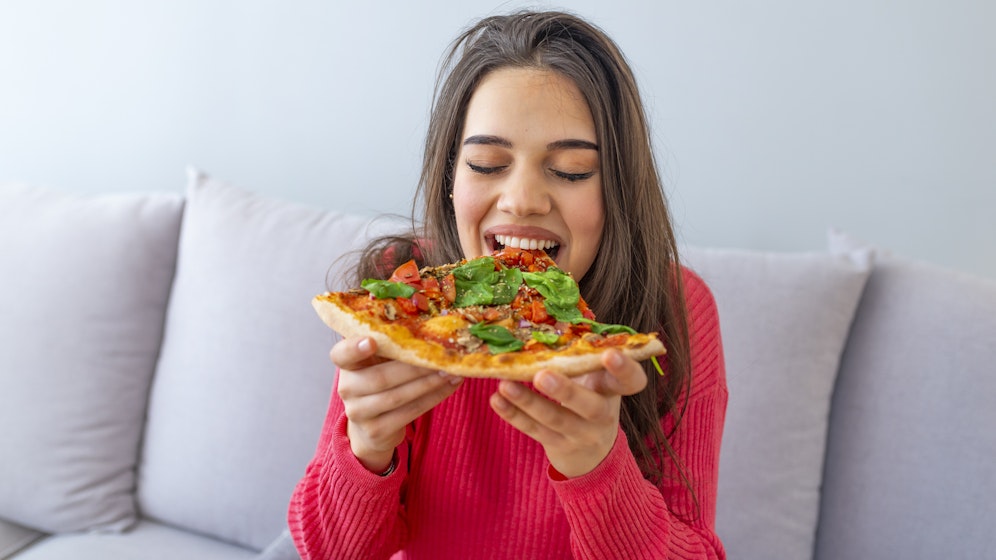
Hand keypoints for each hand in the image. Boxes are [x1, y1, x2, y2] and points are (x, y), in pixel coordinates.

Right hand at [332, 336, 462, 471]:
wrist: (372, 425)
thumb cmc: (381, 380)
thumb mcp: (378, 361)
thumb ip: (392, 345)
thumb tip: (432, 330)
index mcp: (346, 364)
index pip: (341, 354)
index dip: (354, 348)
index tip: (371, 342)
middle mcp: (347, 388)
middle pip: (381, 377)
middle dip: (415, 368)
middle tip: (442, 357)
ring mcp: (359, 412)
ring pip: (398, 396)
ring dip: (429, 383)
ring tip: (451, 371)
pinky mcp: (376, 430)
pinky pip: (409, 412)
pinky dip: (433, 398)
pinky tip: (449, 386)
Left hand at [489, 349, 647, 477]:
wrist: (590, 452)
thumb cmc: (590, 396)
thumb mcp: (594, 377)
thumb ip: (581, 353)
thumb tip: (556, 312)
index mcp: (613, 389)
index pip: (631, 381)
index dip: (625, 369)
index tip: (610, 354)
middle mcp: (602, 414)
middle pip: (589, 406)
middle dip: (565, 391)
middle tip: (542, 375)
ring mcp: (580, 434)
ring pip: (555, 420)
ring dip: (529, 402)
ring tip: (505, 385)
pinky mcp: (557, 445)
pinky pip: (533, 430)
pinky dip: (513, 415)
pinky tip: (496, 400)